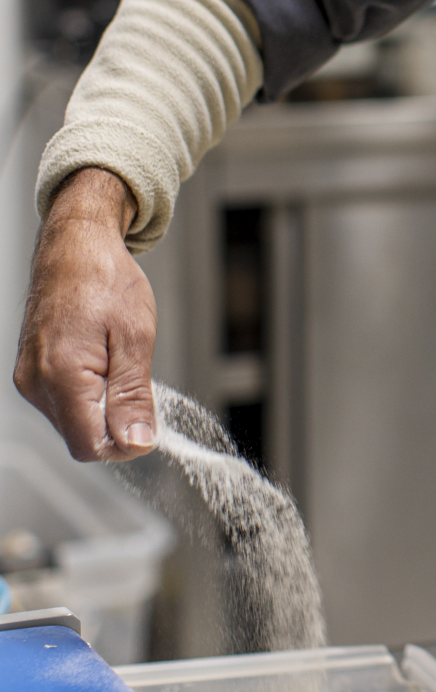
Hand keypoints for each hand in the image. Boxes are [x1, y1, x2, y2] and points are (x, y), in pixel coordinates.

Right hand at [14, 167, 156, 461]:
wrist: (75, 245)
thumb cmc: (104, 278)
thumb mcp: (135, 338)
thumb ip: (133, 396)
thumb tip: (137, 442)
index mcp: (61, 375)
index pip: (90, 446)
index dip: (125, 443)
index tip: (148, 420)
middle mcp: (36, 382)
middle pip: (83, 437)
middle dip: (117, 420)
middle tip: (135, 376)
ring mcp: (30, 378)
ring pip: (74, 421)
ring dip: (104, 405)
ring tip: (116, 359)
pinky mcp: (31, 373)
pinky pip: (65, 403)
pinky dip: (90, 392)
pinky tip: (101, 359)